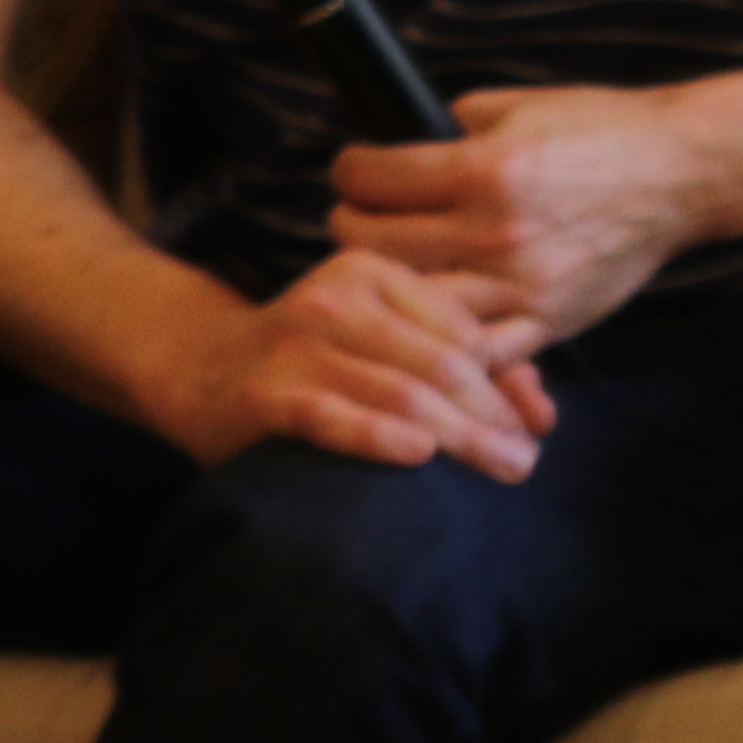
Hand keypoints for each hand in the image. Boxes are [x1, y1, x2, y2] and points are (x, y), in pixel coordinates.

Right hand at [153, 247, 559, 480]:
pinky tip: (417, 454)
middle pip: (440, 363)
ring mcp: (295, 343)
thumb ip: (466, 366)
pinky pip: (329, 416)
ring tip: (502, 467)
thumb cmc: (317, 361)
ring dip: (460, 436)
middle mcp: (336, 299)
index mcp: (375, 275)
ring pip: (399, 391)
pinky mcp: (262, 392)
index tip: (535, 428)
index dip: (506, 383)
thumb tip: (543, 417)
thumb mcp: (386, 342)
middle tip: (526, 462)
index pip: (464, 331)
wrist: (199, 368)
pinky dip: (376, 435)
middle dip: (492, 416)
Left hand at [332, 74, 742, 356]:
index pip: (370, 177)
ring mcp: (520, 285)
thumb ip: (455, 127)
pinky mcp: (547, 320)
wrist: (686, 173)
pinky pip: (473, 350)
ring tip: (395, 264)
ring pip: (408, 302)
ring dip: (388, 282)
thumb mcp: (523, 106)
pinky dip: (444, 337)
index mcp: (486, 168)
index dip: (351, 166)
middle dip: (353, 222)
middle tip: (363, 214)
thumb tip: (400, 145)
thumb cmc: (607, 130)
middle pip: (369, 244)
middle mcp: (495, 231)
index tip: (357, 168)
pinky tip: (437, 314)